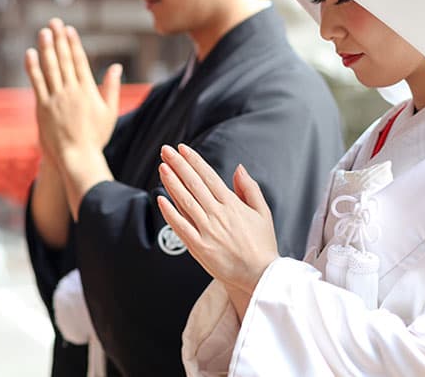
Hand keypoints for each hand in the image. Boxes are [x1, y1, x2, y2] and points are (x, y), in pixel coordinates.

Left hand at [24, 18, 120, 196]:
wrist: (77, 156)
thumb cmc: (96, 136)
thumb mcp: (109, 112)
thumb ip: (111, 88)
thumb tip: (116, 67)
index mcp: (87, 91)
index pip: (79, 62)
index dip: (74, 44)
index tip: (69, 30)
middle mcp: (71, 91)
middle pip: (64, 60)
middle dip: (59, 39)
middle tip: (54, 22)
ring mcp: (56, 99)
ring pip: (50, 68)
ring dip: (46, 48)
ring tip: (43, 32)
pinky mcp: (43, 107)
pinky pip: (37, 83)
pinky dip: (33, 68)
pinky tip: (30, 54)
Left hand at [157, 144, 278, 295]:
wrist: (261, 275)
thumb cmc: (262, 246)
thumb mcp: (263, 212)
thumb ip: (249, 188)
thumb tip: (239, 168)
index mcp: (233, 204)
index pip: (209, 176)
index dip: (194, 161)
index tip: (183, 149)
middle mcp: (218, 215)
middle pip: (194, 184)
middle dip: (178, 165)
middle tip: (167, 151)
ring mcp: (207, 231)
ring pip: (185, 201)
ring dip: (172, 183)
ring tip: (162, 167)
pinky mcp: (199, 247)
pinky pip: (181, 226)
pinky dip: (170, 213)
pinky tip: (161, 200)